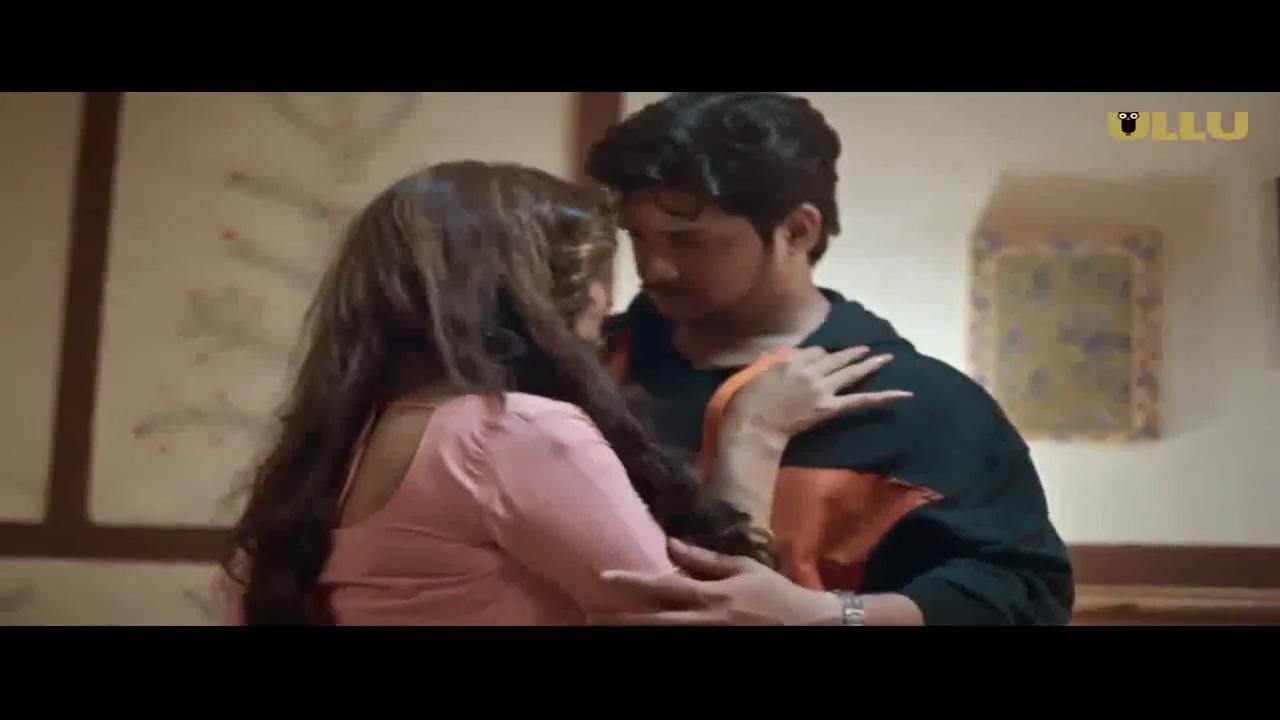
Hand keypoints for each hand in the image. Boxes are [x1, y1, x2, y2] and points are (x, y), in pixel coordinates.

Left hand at [591, 538, 841, 625]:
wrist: (808, 625)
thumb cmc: (775, 592)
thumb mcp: (742, 568)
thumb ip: (704, 560)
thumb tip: (670, 544)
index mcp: (711, 595)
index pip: (662, 587)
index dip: (631, 582)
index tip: (602, 578)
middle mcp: (705, 620)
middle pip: (654, 621)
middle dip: (619, 620)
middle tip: (589, 617)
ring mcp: (709, 638)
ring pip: (664, 636)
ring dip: (636, 633)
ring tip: (606, 629)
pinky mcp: (716, 646)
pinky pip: (683, 644)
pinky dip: (662, 639)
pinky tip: (641, 638)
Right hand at [725, 345, 910, 437]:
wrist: (755, 424)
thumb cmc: (748, 402)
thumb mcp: (756, 375)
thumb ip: (771, 363)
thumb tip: (773, 356)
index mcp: (792, 361)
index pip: (814, 352)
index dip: (820, 355)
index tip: (823, 358)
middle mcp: (811, 370)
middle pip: (834, 358)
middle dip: (850, 353)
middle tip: (865, 348)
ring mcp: (822, 388)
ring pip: (850, 372)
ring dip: (868, 364)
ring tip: (885, 358)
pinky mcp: (830, 407)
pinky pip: (860, 400)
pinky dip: (884, 396)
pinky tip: (905, 394)